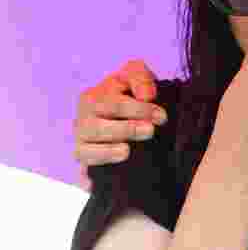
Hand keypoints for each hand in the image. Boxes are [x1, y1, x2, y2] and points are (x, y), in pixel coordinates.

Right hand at [74, 60, 165, 188]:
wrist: (134, 118)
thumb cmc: (133, 94)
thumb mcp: (136, 75)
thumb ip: (140, 77)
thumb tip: (146, 96)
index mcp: (93, 98)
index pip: (111, 103)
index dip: (137, 109)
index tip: (162, 117)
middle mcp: (84, 121)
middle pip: (95, 128)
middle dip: (125, 129)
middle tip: (150, 131)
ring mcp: (83, 143)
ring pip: (85, 151)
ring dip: (107, 152)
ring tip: (127, 151)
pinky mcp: (87, 164)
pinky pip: (84, 171)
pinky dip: (92, 173)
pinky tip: (107, 172)